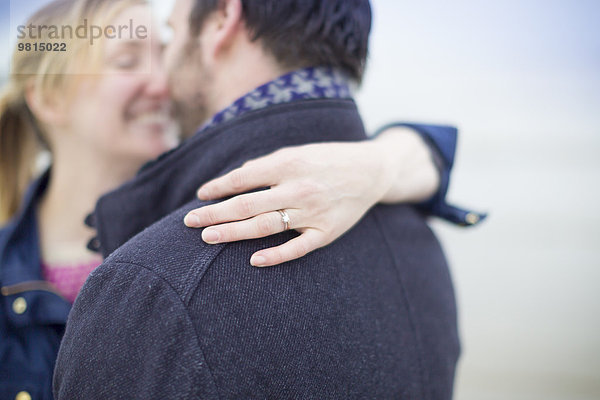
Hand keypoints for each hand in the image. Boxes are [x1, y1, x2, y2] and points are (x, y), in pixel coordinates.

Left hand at [184, 128, 438, 266]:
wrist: (371, 171)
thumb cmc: (326, 160)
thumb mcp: (296, 153)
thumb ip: (265, 166)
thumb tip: (232, 180)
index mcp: (289, 164)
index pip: (243, 178)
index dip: (219, 187)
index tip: (200, 196)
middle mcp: (299, 188)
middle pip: (248, 205)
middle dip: (215, 213)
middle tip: (189, 222)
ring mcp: (313, 213)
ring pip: (266, 226)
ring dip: (233, 233)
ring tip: (208, 237)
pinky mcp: (326, 232)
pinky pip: (298, 248)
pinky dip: (276, 256)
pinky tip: (253, 260)